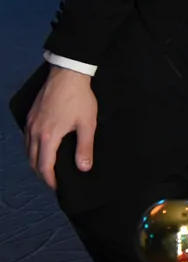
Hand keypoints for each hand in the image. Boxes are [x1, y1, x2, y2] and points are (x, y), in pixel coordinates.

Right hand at [25, 66, 96, 189]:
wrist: (68, 74)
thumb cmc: (80, 98)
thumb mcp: (87, 124)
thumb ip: (85, 147)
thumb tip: (84, 168)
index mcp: (48, 137)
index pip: (44, 166)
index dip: (50, 180)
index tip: (58, 187)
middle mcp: (34, 132)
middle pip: (32, 161)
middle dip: (42, 174)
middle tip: (53, 180)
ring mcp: (30, 123)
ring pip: (27, 150)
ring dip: (35, 162)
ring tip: (48, 168)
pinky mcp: (30, 115)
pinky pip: (26, 138)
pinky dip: (32, 149)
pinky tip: (41, 149)